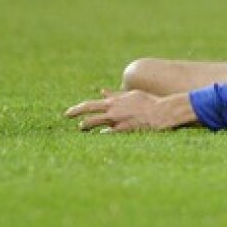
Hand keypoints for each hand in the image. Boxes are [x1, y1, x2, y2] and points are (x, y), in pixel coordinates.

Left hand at [64, 88, 195, 131]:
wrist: (160, 111)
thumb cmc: (147, 101)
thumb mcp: (130, 95)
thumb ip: (115, 95)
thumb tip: (102, 91)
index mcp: (113, 101)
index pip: (89, 105)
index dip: (77, 109)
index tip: (68, 113)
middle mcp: (112, 111)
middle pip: (88, 114)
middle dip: (75, 115)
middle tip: (66, 118)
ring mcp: (117, 122)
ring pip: (95, 125)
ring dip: (86, 126)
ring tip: (81, 129)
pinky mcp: (123, 131)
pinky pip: (108, 134)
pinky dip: (102, 134)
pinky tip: (99, 135)